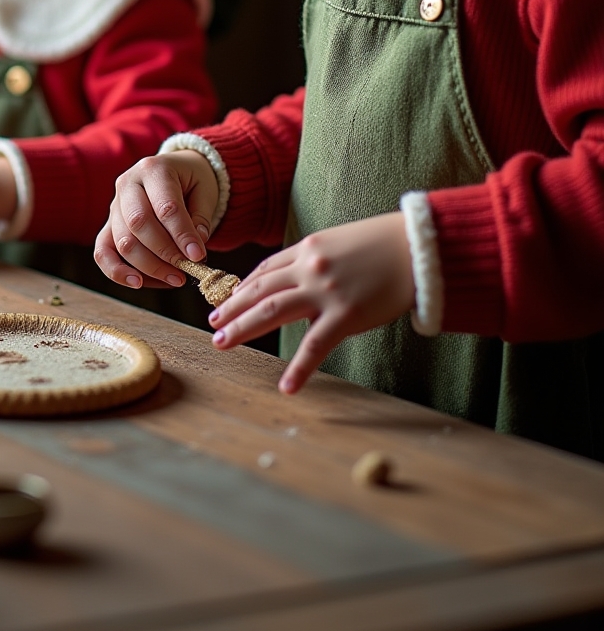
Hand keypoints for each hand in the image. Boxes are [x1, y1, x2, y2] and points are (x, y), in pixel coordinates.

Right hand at [94, 150, 218, 289]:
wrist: (176, 171)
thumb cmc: (192, 181)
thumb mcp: (205, 192)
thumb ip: (201, 219)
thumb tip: (194, 251)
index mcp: (153, 169)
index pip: (165, 206)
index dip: (181, 234)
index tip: (198, 256)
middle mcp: (127, 184)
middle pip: (139, 224)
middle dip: (164, 253)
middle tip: (186, 270)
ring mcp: (114, 205)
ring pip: (123, 242)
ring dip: (149, 266)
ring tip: (175, 278)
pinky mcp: (108, 225)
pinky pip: (102, 251)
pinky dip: (116, 271)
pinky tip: (137, 283)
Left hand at [208, 212, 414, 392]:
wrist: (418, 248)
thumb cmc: (383, 246)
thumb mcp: (339, 243)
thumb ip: (314, 261)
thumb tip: (294, 279)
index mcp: (307, 249)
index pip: (265, 271)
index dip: (242, 288)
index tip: (226, 302)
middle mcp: (309, 268)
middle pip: (259, 291)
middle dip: (232, 310)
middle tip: (213, 326)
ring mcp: (325, 291)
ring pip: (272, 312)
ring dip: (243, 329)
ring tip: (223, 343)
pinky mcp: (346, 315)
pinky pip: (315, 345)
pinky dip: (299, 368)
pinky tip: (287, 387)